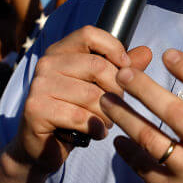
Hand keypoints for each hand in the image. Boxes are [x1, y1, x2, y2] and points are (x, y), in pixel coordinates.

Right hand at [6, 25, 151, 174]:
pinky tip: (95, 133)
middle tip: (116, 107)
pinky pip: (80, 116)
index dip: (114, 48)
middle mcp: (46, 63)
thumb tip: (146, 52)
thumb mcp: (98, 89)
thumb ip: (120, 70)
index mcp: (60, 51)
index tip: (126, 69)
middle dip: (116, 91)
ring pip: (91, 95)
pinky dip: (95, 128)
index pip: (89, 34)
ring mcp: (39, 85)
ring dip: (107, 115)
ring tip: (105, 122)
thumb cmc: (74, 114)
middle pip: (97, 66)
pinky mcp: (36, 109)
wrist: (43, 148)